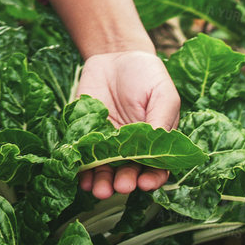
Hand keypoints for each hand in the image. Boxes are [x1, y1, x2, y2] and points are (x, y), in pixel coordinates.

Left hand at [72, 49, 180, 199]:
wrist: (115, 55)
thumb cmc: (146, 75)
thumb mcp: (162, 94)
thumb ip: (161, 121)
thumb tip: (159, 148)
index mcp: (153, 143)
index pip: (156, 169)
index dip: (152, 179)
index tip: (146, 182)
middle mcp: (130, 149)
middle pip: (128, 174)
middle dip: (125, 182)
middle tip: (121, 185)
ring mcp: (106, 144)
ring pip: (104, 172)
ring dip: (102, 184)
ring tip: (100, 189)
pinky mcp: (84, 136)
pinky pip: (83, 157)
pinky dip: (82, 171)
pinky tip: (81, 178)